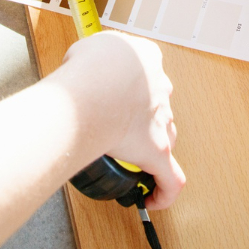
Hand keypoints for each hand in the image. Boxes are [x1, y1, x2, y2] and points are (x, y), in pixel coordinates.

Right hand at [63, 31, 183, 208]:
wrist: (91, 86)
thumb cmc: (88, 68)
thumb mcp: (88, 49)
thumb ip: (90, 59)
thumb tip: (78, 69)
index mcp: (147, 59)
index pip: (147, 74)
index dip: (132, 88)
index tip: (118, 97)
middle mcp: (159, 88)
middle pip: (158, 106)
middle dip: (140, 119)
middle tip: (117, 129)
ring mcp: (161, 120)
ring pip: (165, 138)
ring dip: (151, 150)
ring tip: (131, 162)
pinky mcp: (157, 150)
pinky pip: (170, 178)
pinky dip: (164, 192)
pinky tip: (153, 199)